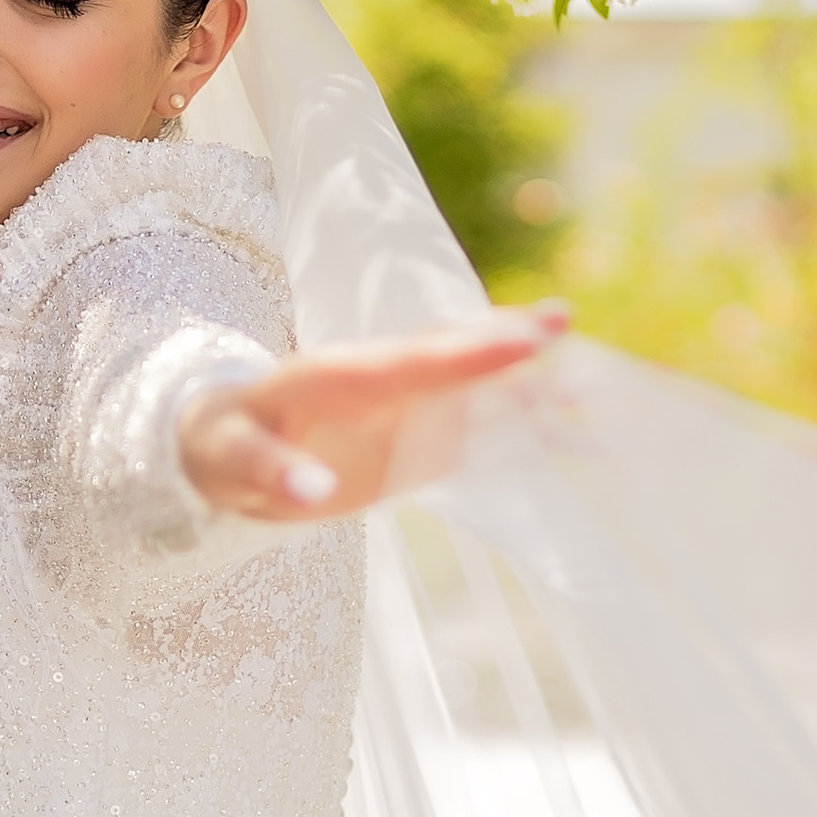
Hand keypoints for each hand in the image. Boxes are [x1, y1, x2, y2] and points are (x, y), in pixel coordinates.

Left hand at [179, 304, 567, 521]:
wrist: (231, 451)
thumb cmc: (224, 446)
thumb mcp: (230, 460)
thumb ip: (271, 471)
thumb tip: (311, 492)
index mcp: (340, 374)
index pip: (411, 360)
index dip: (464, 352)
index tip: (517, 341)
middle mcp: (387, 382)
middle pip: (456, 358)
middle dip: (507, 346)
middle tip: (563, 324)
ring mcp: (411, 409)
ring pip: (481, 393)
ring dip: (533, 393)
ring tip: (592, 393)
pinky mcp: (426, 441)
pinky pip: (484, 436)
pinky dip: (530, 437)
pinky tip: (580, 443)